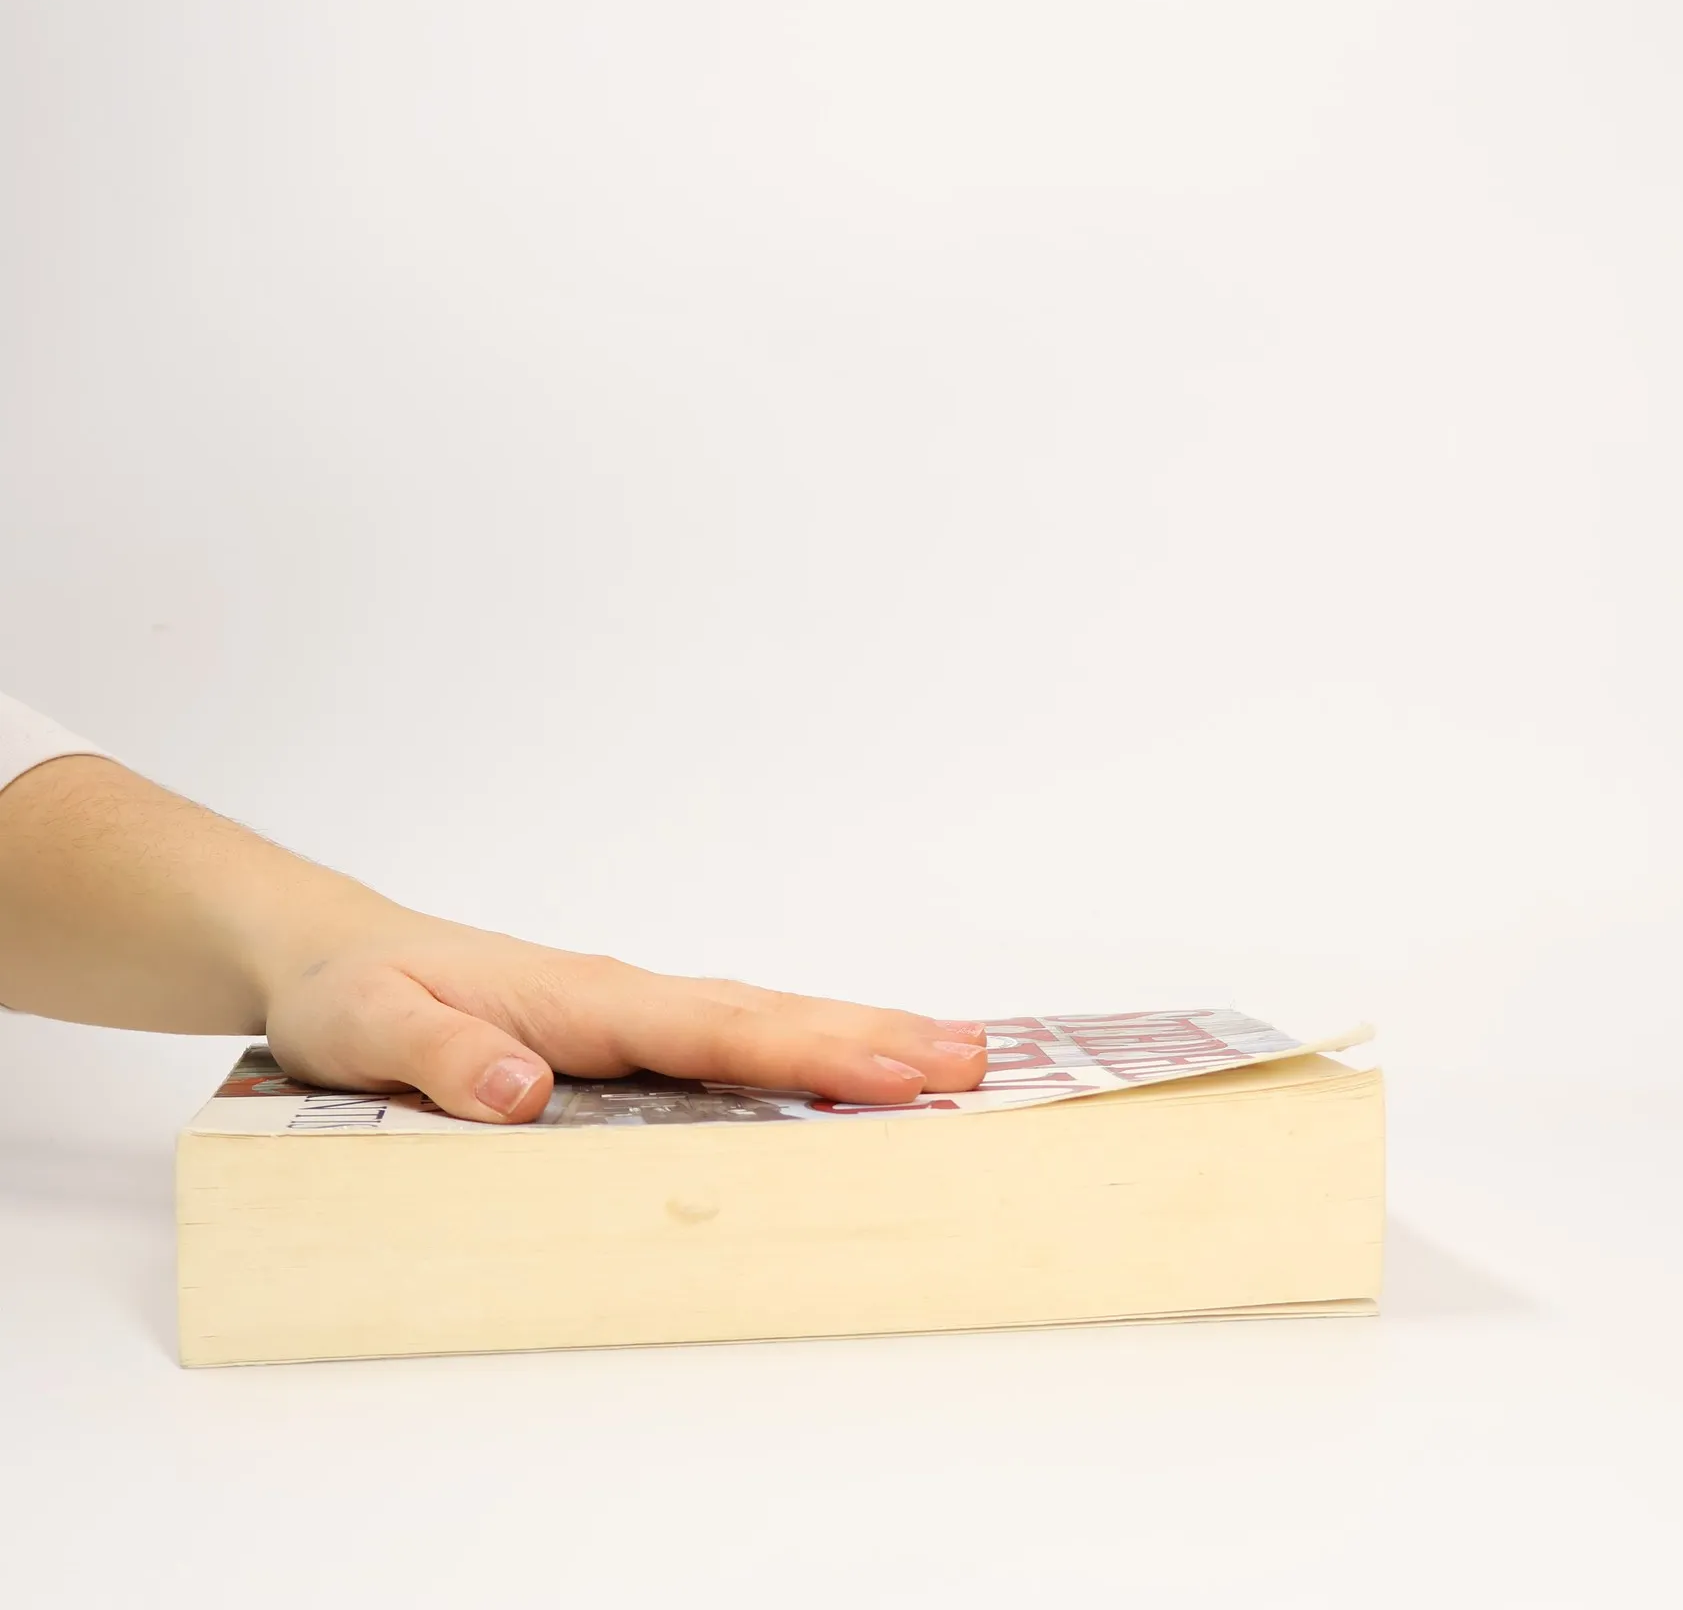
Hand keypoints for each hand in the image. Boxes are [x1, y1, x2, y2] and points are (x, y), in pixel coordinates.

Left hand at [263, 916, 988, 1122]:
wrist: (344, 955)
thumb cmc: (358, 991)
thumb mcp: (371, 1029)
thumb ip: (446, 1058)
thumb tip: (532, 1087)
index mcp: (584, 1000)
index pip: (714, 1030)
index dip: (807, 1054)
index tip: (894, 1071)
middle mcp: (627, 997)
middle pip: (771, 1014)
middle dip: (874, 1037)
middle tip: (978, 1057)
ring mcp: (636, 1010)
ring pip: (767, 1020)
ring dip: (860, 1035)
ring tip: (955, 1053)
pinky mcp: (631, 1032)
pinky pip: (737, 1039)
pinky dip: (809, 1046)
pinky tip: (849, 1068)